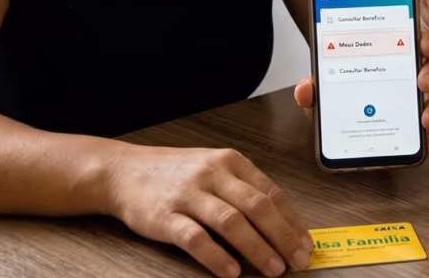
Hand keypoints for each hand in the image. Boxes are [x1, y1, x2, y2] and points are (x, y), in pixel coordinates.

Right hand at [104, 144, 311, 277]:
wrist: (122, 171)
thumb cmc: (174, 173)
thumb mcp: (213, 168)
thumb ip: (243, 189)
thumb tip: (281, 224)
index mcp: (230, 161)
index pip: (271, 192)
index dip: (292, 221)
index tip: (306, 244)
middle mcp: (212, 173)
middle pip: (257, 207)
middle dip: (282, 237)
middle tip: (298, 261)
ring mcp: (188, 194)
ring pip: (231, 222)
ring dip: (257, 249)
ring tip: (273, 270)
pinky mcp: (164, 216)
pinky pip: (195, 238)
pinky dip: (216, 257)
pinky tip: (231, 273)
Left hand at [295, 27, 428, 157]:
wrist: (344, 134)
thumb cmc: (341, 100)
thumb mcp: (325, 93)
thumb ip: (314, 89)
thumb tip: (304, 88)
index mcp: (390, 55)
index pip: (412, 38)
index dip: (423, 39)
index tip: (422, 45)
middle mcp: (409, 74)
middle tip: (421, 83)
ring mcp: (415, 99)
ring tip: (425, 120)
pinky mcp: (416, 125)